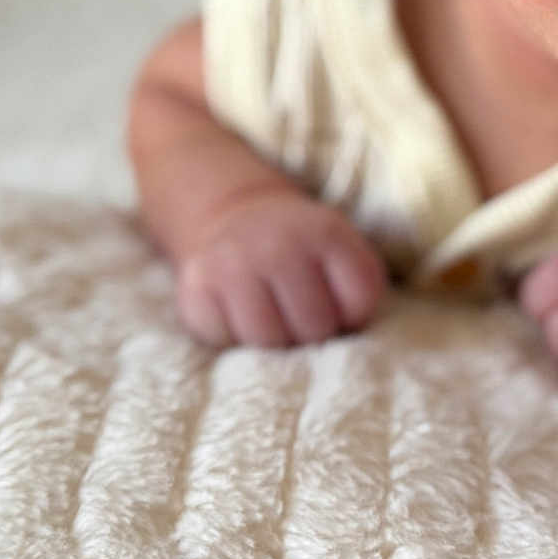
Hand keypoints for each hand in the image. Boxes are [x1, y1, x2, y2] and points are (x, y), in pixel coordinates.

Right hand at [175, 191, 386, 347]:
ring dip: (274, 342)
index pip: (359, 303)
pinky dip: (233, 338)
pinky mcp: (196, 287)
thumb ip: (361, 292)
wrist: (237, 216)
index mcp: (326, 233)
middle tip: (301, 316)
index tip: (339, 304)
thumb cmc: (302, 252)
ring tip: (273, 320)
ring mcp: (232, 263)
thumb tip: (343, 340)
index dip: (353, 316)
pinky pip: (225, 341)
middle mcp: (277, 243)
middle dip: (313, 334)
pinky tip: (238, 313)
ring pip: (268, 340)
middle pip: (314, 328)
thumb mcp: (344, 253)